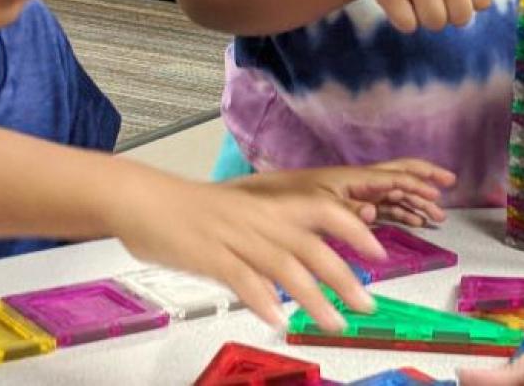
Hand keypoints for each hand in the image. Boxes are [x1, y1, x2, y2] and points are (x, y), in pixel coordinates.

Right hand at [108, 176, 383, 331]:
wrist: (144, 199)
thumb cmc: (191, 209)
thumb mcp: (240, 213)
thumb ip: (271, 235)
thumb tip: (301, 265)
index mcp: (269, 206)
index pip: (324, 210)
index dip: (355, 229)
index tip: (379, 253)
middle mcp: (259, 220)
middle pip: (312, 247)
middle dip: (344, 278)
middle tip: (367, 306)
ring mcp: (235, 238)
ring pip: (285, 267)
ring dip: (313, 298)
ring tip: (333, 325)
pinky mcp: (210, 256)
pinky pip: (242, 280)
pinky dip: (263, 300)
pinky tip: (279, 320)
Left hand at [226, 158, 455, 226]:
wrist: (248, 209)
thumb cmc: (275, 202)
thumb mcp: (312, 207)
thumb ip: (345, 211)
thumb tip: (373, 210)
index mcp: (347, 179)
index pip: (392, 174)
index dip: (419, 178)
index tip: (443, 185)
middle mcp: (351, 185)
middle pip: (395, 179)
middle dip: (422, 184)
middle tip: (446, 191)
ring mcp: (347, 198)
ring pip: (389, 197)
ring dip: (412, 205)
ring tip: (433, 217)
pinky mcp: (340, 213)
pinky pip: (377, 210)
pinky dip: (397, 216)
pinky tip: (409, 223)